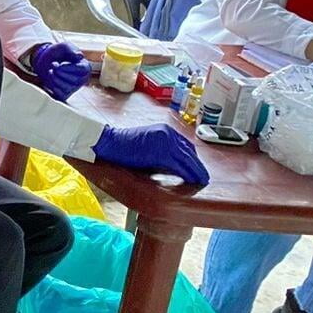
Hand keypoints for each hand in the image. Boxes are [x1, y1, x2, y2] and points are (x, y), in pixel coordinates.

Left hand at [31, 42, 90, 101]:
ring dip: (55, 79)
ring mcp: (74, 87)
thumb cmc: (58, 53)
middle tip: (53, 65)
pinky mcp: (65, 93)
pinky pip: (61, 95)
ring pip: (67, 88)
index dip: (70, 68)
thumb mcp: (64, 47)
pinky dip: (54, 88)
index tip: (60, 64)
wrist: (46, 60)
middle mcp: (82, 79)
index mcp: (85, 67)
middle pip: (75, 80)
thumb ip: (71, 50)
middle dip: (60, 73)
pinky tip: (50, 80)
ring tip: (50, 71)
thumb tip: (80, 55)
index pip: (83, 70)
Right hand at [95, 123, 209, 185]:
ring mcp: (165, 142)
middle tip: (203, 177)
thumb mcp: (148, 146)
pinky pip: (179, 165)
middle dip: (198, 166)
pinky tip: (191, 180)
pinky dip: (187, 174)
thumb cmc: (124, 147)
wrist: (109, 143)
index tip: (197, 168)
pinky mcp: (161, 153)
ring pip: (187, 159)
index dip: (193, 158)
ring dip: (196, 171)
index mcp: (165, 131)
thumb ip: (163, 153)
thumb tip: (177, 168)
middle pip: (189, 152)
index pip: (186, 145)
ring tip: (200, 181)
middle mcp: (168, 133)